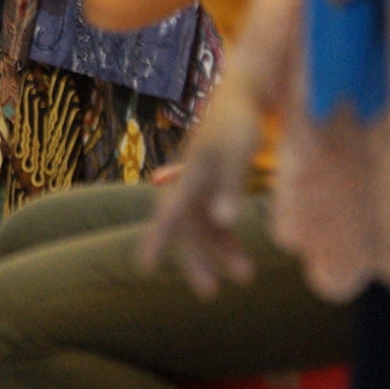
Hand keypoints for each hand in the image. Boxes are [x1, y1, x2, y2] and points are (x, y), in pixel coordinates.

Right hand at [136, 69, 263, 296]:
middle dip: (196, 261)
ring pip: (202, 229)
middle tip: (209, 293)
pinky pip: (215, 220)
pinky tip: (242, 256)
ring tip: (246, 276)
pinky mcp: (212, 185)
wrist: (241, 95)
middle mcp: (186, 185)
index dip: (156, 241)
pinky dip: (227, 238)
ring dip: (219, 252)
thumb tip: (222, 222)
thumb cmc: (237, 122)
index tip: (144, 266)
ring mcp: (199, 186)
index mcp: (189, 177)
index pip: (168, 216)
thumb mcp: (235, 153)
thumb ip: (228, 188)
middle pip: (184, 230)